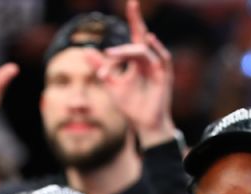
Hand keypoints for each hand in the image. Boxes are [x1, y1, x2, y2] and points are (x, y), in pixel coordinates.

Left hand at [86, 0, 174, 145]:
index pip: (136, 35)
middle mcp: (149, 60)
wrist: (143, 124)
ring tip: (111, 54)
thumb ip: (101, 66)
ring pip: (143, 50)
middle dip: (137, 20)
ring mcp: (157, 67)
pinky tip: (148, 40)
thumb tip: (86, 50)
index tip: (132, 2)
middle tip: (125, 16)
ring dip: (127, 51)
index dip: (134, 18)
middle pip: (142, 35)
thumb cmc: (131, 106)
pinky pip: (162, 58)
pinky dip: (155, 49)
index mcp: (138, 59)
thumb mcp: (111, 84)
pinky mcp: (164, 77)